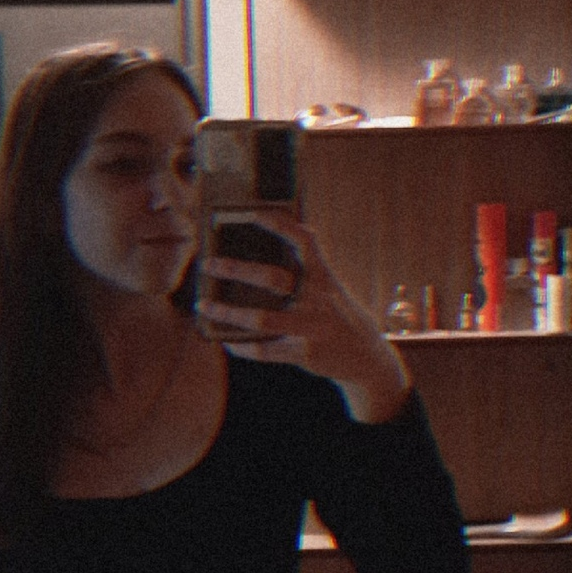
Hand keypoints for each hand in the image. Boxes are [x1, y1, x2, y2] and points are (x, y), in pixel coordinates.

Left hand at [195, 209, 410, 421]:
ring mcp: (311, 327)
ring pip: (263, 318)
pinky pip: (266, 350)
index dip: (280, 226)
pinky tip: (230, 343)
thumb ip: (310, 270)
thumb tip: (293, 237)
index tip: (253, 214)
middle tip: (208, 264)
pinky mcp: (305, 353)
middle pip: (273, 278)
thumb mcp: (332, 290)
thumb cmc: (339, 317)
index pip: (304, 242)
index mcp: (323, 278)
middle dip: (237, 269)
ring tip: (204, 305)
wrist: (367, 358)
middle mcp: (317, 299)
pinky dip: (244, 347)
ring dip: (229, 312)